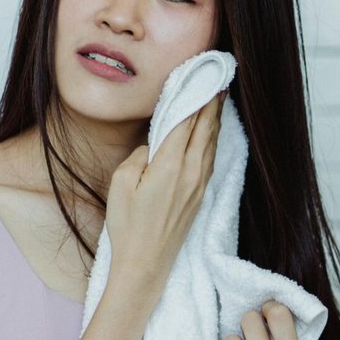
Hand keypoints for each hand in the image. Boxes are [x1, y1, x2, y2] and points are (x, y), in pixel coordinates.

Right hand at [105, 92, 224, 286]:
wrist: (145, 264)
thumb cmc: (128, 226)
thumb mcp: (121, 184)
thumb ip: (140, 156)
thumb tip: (155, 145)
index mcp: (171, 165)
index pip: (187, 120)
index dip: (194, 95)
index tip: (198, 75)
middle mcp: (191, 171)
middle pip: (206, 127)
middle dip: (211, 100)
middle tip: (215, 76)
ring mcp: (199, 184)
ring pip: (212, 141)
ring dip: (215, 117)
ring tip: (217, 96)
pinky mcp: (201, 194)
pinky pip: (211, 157)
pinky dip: (212, 137)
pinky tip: (211, 130)